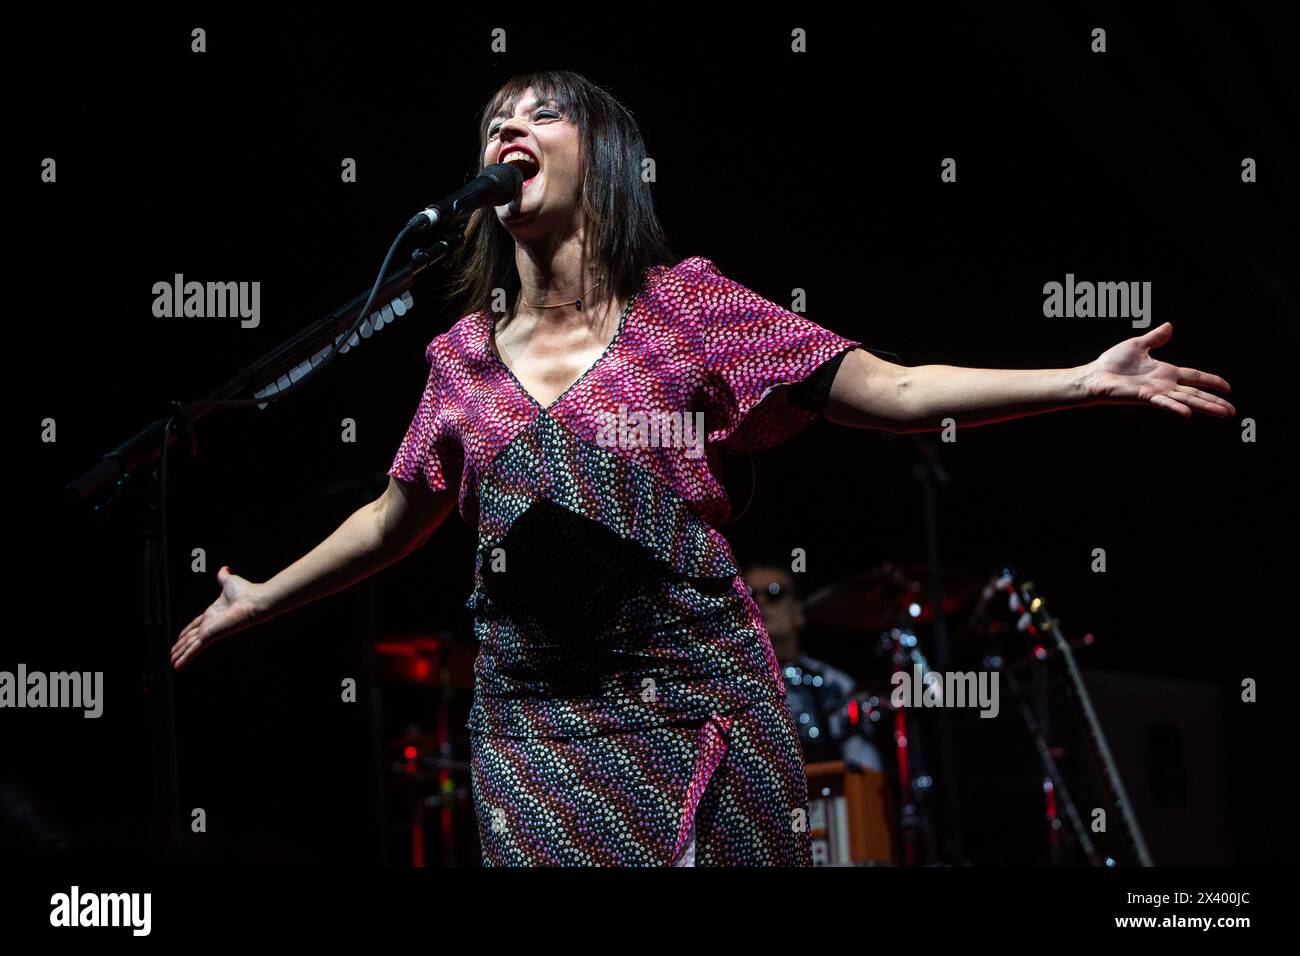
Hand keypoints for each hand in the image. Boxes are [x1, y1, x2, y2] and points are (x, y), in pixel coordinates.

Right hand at [172, 565, 262, 669]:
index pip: (196, 624)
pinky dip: (185, 657)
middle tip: (172, 653)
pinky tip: (177, 665)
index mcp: (213, 613)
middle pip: (191, 637)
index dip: (186, 630)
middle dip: (181, 645)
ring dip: (180, 654)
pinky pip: (194, 649)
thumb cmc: (246, 592)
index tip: (180, 636)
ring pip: (191, 645)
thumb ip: (223, 577)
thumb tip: (224, 569)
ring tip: (172, 662)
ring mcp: (210, 631)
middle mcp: (211, 624)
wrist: (254, 601)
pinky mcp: (211, 636)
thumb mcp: (229, 582)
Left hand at [1082, 322, 1234, 417]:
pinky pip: (1163, 402)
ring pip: (1186, 400)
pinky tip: (1187, 414)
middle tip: (1232, 412)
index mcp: (1166, 372)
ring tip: (1223, 414)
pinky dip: (1175, 407)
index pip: (1195, 376)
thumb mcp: (1138, 345)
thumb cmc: (1112, 363)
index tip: (1228, 387)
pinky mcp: (1144, 396)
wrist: (1094, 375)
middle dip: (1214, 401)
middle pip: (1195, 393)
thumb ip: (1155, 338)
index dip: (1211, 381)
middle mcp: (1164, 384)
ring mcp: (1156, 392)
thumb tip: (1170, 326)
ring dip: (1204, 406)